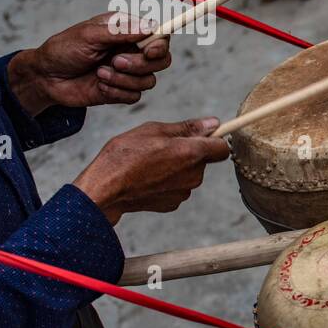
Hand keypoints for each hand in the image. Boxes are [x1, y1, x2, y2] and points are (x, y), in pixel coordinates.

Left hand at [6, 13, 169, 115]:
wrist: (46, 77)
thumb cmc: (64, 50)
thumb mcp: (89, 35)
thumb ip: (121, 31)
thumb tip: (150, 27)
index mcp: (127, 30)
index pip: (159, 35)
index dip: (160, 44)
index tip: (149, 51)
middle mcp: (132, 50)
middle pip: (162, 60)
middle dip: (141, 65)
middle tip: (116, 62)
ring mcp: (129, 72)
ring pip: (149, 81)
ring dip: (123, 79)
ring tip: (100, 73)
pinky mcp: (122, 91)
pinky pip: (135, 96)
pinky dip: (116, 92)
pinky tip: (98, 85)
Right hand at [73, 119, 229, 224]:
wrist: (105, 190)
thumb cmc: (125, 156)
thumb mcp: (153, 130)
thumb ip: (187, 128)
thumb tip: (214, 124)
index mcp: (192, 153)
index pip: (223, 147)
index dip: (214, 140)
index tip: (203, 135)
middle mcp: (194, 175)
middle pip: (203, 160)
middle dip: (190, 152)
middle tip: (163, 147)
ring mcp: (184, 192)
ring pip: (189, 173)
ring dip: (178, 167)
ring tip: (151, 162)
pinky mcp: (173, 203)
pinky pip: (178, 187)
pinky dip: (168, 182)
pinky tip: (148, 178)